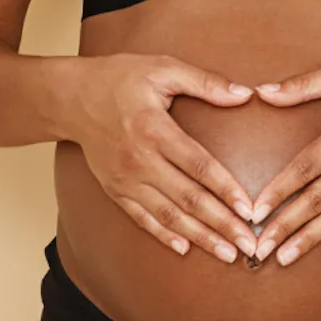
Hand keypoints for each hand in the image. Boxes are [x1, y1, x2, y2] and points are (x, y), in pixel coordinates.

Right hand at [67, 52, 259, 263]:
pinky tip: (185, 249)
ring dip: (199, 237)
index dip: (226, 189)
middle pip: (188, 198)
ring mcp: (125, 179)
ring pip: (168, 215)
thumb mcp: (163, 67)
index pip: (199, 166)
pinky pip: (142, 218)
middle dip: (221, 224)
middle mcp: (140, 161)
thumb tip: (245, 93)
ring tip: (227, 253)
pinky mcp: (115, 190)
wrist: (71, 98)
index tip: (249, 209)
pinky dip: (163, 235)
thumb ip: (206, 82)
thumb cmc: (120, 78)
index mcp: (156, 130)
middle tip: (250, 244)